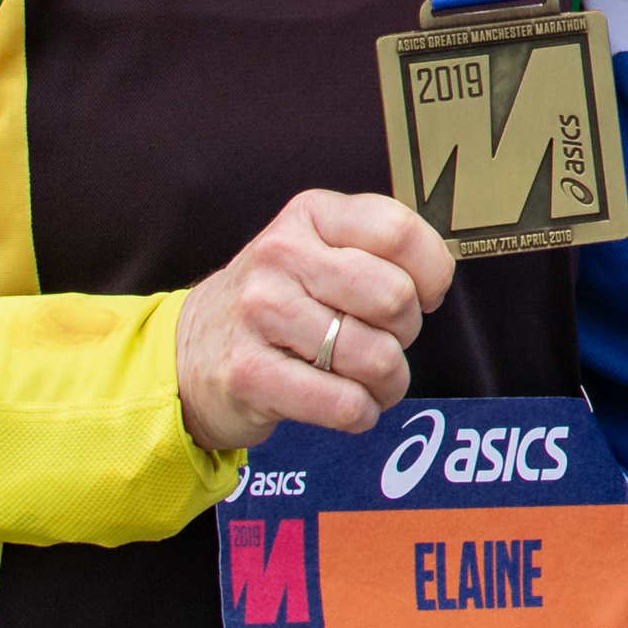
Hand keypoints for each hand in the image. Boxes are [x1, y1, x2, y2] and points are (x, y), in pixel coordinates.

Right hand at [176, 189, 452, 451]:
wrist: (189, 350)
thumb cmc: (278, 299)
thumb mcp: (318, 248)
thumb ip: (377, 248)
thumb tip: (438, 279)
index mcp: (310, 215)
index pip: (399, 232)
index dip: (432, 272)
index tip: (426, 295)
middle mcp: (281, 256)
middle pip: (394, 298)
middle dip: (406, 331)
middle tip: (388, 340)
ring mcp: (259, 314)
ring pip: (374, 357)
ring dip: (389, 381)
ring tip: (373, 380)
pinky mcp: (248, 374)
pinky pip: (341, 402)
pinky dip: (361, 412)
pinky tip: (352, 406)